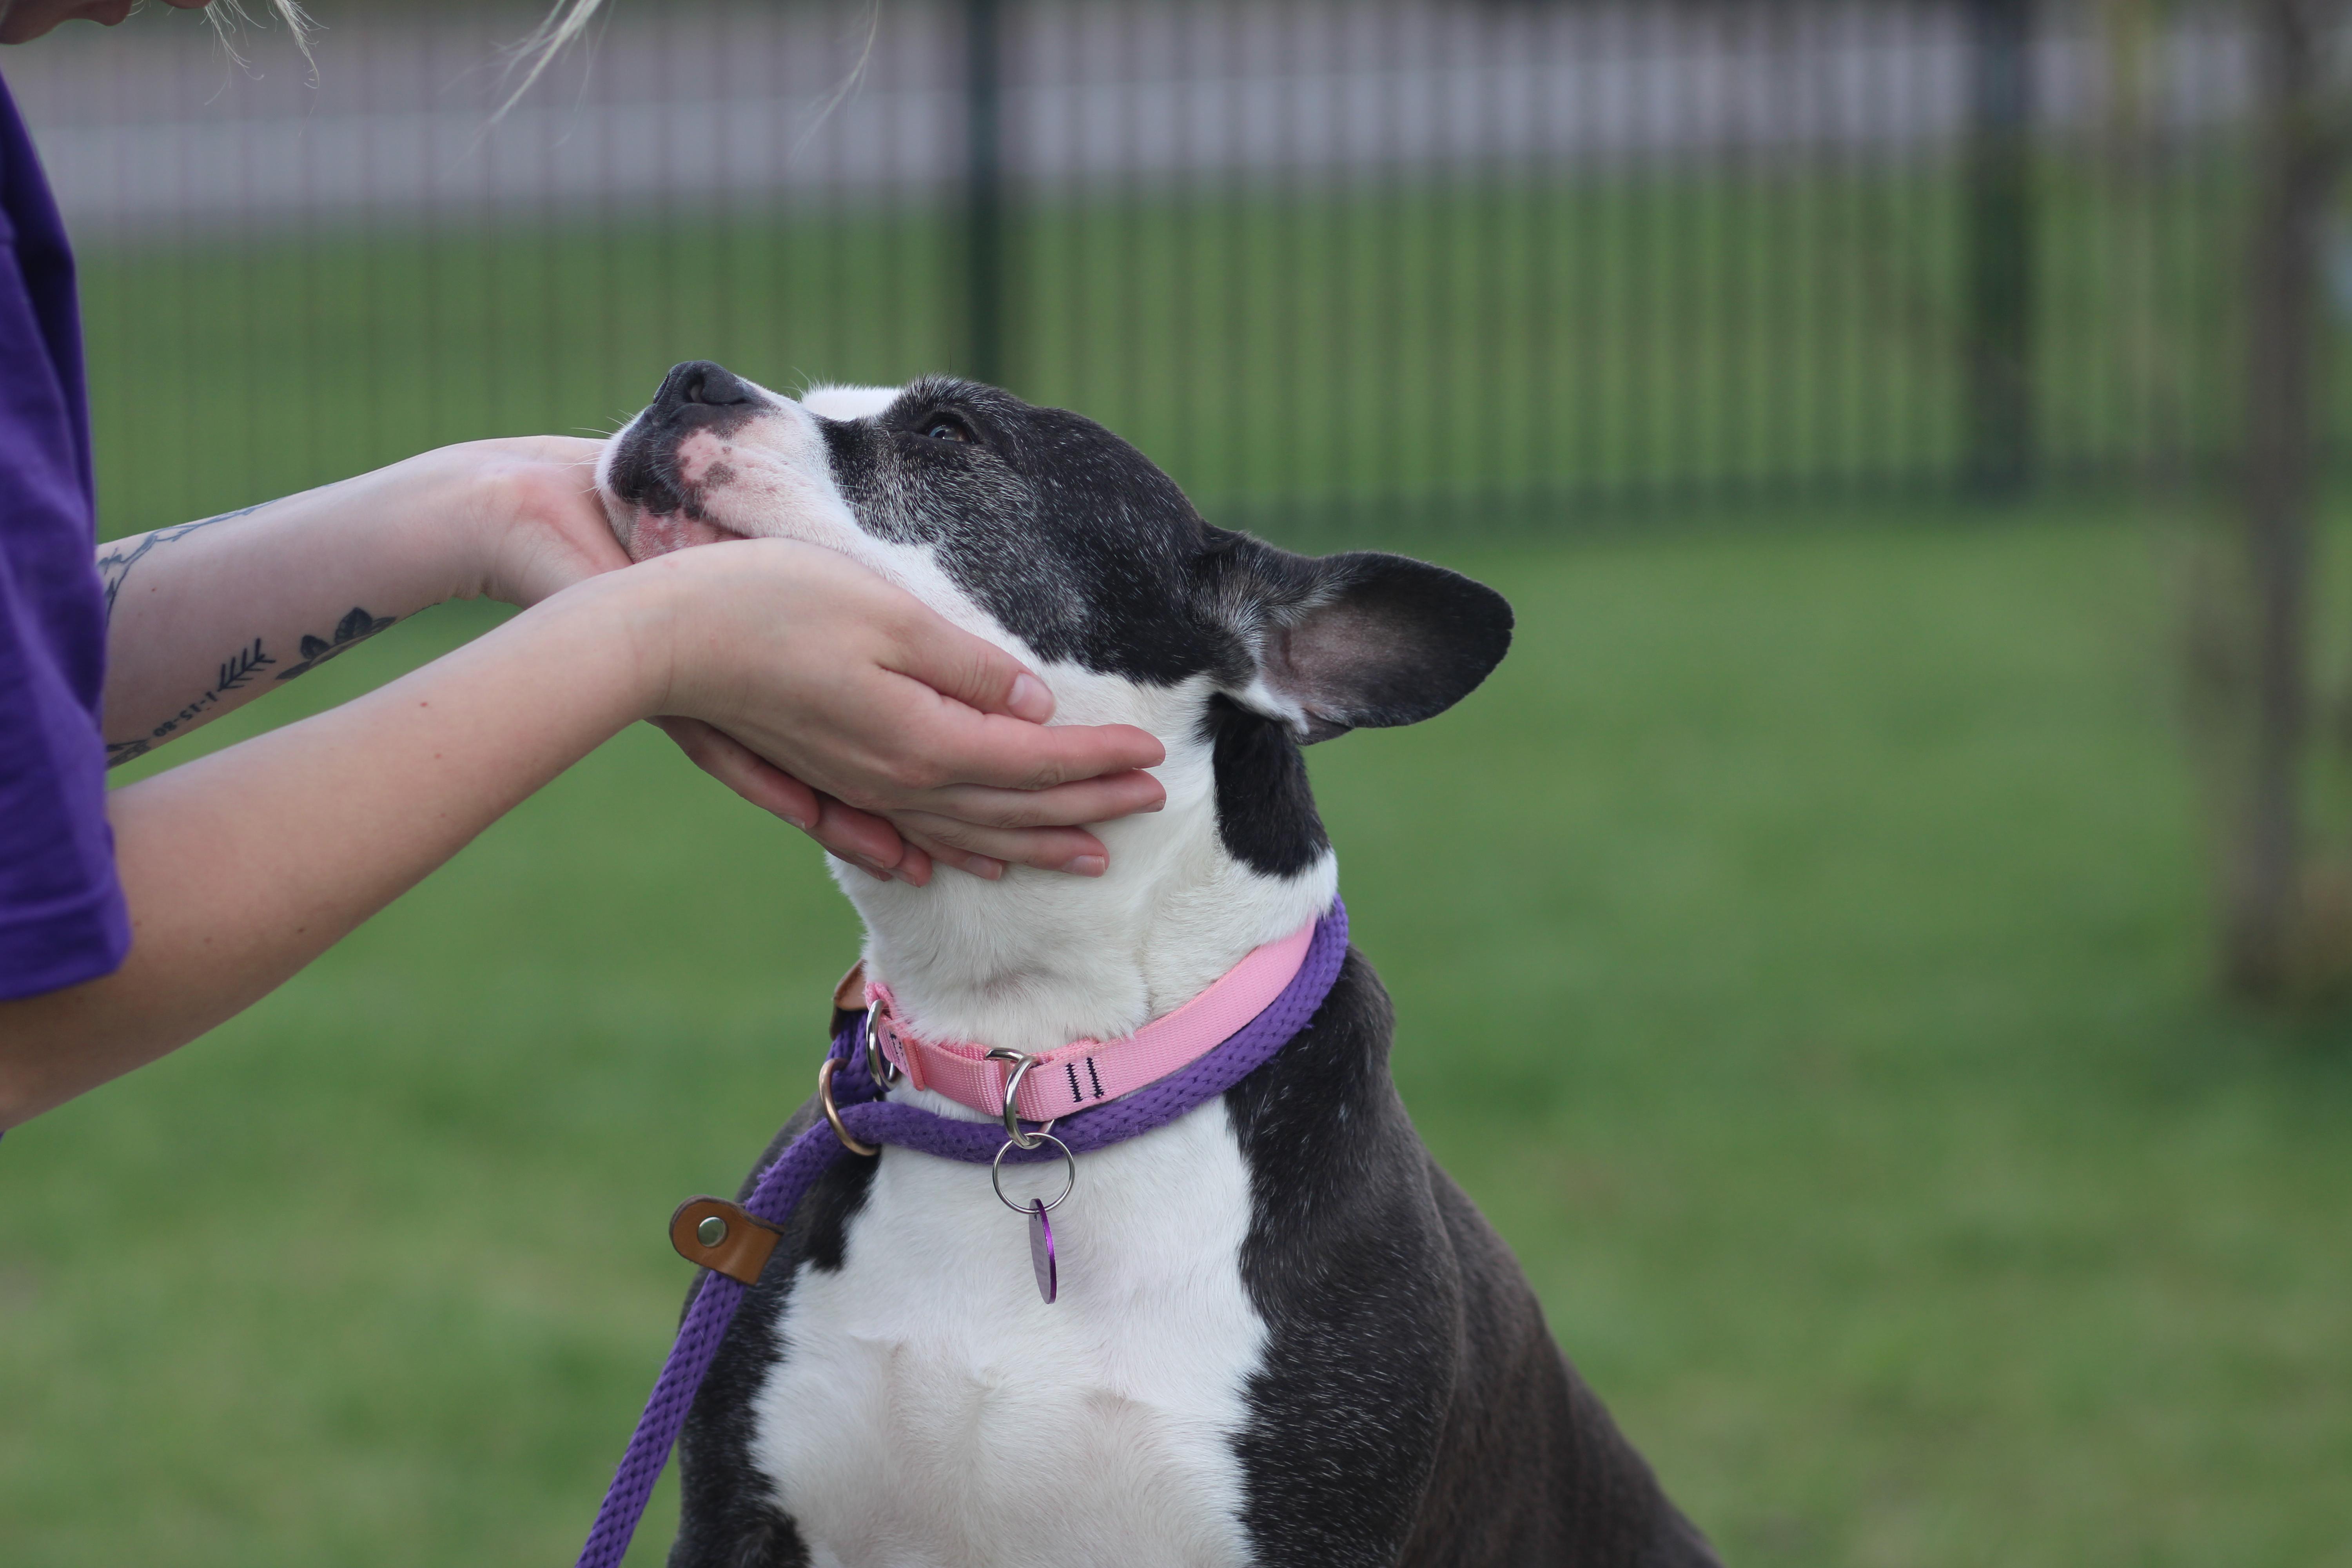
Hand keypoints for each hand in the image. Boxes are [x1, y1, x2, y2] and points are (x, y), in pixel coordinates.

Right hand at [626, 538, 1166, 880]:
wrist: (665, 637)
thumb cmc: (774, 602)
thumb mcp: (889, 615)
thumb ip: (967, 667)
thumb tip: (1033, 709)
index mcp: (925, 738)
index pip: (1036, 762)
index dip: (1099, 762)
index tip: (1155, 757)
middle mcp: (897, 778)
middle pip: (1012, 805)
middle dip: (1087, 807)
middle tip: (1150, 806)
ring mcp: (857, 786)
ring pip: (965, 829)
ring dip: (1031, 841)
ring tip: (1088, 854)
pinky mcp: (821, 778)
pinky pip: (898, 833)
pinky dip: (945, 850)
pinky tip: (961, 865)